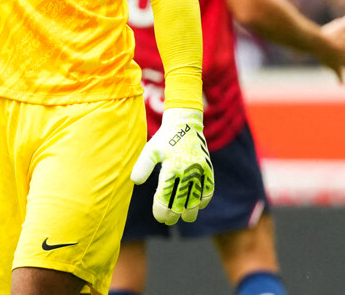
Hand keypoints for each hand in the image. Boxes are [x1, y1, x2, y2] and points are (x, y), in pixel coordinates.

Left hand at [130, 107, 213, 224]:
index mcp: (171, 167)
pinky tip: (198, 205)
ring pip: (196, 199)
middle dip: (173, 215)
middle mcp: (187, 171)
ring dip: (190, 211)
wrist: (185, 123)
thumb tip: (135, 182)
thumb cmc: (164, 138)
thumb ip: (143, 166)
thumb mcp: (150, 149)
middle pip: (181, 202)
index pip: (165, 196)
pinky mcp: (208, 169)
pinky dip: (204, 199)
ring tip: (184, 217)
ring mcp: (199, 171)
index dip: (161, 210)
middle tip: (168, 221)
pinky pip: (208, 189)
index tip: (158, 216)